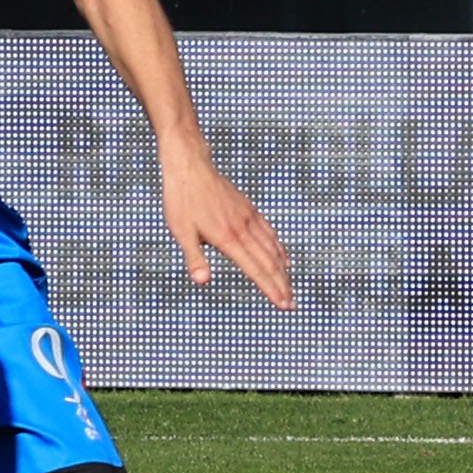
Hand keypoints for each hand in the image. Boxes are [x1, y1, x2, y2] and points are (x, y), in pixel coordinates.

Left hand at [163, 153, 293, 308]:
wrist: (191, 167)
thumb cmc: (181, 200)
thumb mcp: (181, 231)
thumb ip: (194, 257)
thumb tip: (202, 281)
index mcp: (227, 238)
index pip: (255, 269)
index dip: (270, 289)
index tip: (282, 304)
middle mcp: (243, 230)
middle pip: (269, 262)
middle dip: (282, 285)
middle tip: (291, 305)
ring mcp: (249, 219)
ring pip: (273, 249)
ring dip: (283, 271)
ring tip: (289, 286)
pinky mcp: (249, 210)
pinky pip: (270, 234)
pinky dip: (279, 249)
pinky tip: (284, 258)